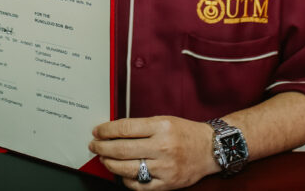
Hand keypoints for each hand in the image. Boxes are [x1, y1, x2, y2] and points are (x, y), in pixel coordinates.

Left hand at [89, 116, 219, 189]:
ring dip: (110, 164)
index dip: (106, 130)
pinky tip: (121, 174)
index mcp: (161, 127)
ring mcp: (164, 167)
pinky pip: (139, 185)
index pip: (125, 128)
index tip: (97, 131)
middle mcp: (163, 147)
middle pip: (122, 149)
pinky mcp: (167, 183)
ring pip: (127, 169)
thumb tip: (114, 131)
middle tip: (94, 145)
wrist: (210, 149)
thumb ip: (140, 126)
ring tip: (104, 159)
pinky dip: (126, 180)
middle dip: (102, 147)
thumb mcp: (164, 120)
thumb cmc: (186, 133)